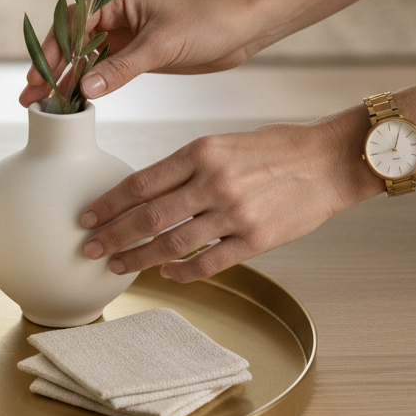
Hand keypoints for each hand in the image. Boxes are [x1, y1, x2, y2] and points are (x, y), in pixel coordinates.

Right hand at [19, 0, 260, 107]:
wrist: (240, 29)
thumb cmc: (205, 21)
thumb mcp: (161, 45)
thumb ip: (122, 68)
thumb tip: (85, 88)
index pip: (72, 21)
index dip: (52, 48)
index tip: (39, 74)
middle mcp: (113, 12)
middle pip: (71, 40)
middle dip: (50, 67)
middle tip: (30, 96)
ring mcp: (122, 34)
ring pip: (83, 58)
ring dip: (64, 80)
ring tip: (43, 105)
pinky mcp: (133, 54)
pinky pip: (102, 70)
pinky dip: (87, 85)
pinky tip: (72, 102)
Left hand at [79, 107, 380, 280]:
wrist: (328, 161)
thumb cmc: (274, 149)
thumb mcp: (222, 143)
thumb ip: (186, 167)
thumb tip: (146, 193)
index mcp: (201, 151)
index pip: (141, 182)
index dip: (109, 203)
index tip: (88, 216)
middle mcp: (214, 182)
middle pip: (149, 217)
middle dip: (113, 235)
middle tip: (90, 247)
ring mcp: (235, 213)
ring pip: (173, 244)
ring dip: (140, 258)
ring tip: (119, 265)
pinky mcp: (257, 240)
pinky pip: (208, 262)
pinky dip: (182, 272)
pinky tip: (166, 273)